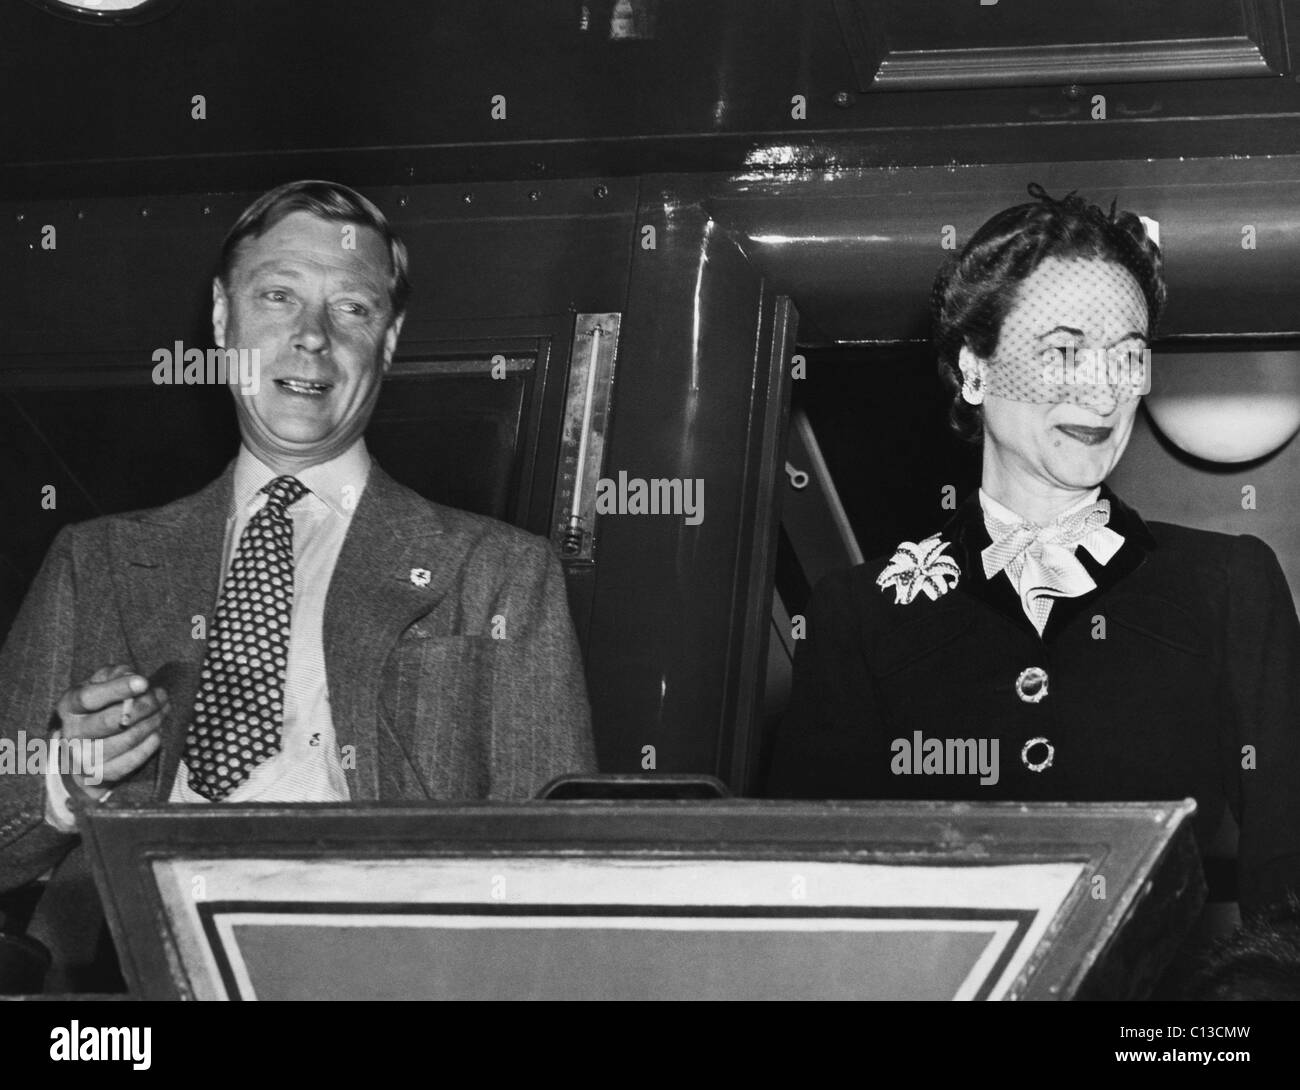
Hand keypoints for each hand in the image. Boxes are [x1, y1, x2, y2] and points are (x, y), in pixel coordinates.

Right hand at [55, 665, 168, 799]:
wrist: (78, 756)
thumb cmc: (94, 711)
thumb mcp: (97, 687)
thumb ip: (113, 675)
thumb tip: (131, 675)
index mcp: (69, 707)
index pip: (91, 697)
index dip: (118, 689)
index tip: (144, 682)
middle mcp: (73, 733)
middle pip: (114, 720)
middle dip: (145, 705)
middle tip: (162, 695)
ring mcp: (84, 757)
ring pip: (128, 739)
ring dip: (153, 722)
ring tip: (164, 710)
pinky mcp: (100, 775)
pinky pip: (133, 760)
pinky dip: (150, 745)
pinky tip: (156, 733)